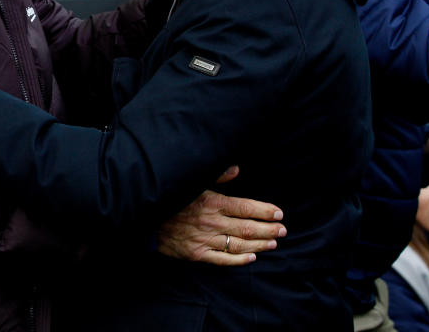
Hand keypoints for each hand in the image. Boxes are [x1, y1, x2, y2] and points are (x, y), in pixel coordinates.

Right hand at [157, 166, 286, 265]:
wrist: (145, 217)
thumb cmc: (172, 198)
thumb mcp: (192, 181)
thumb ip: (216, 176)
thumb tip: (236, 169)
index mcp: (212, 202)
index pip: (246, 208)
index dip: (265, 211)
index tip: (278, 214)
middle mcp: (212, 222)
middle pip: (247, 228)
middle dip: (268, 229)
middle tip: (283, 231)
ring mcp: (205, 239)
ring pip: (239, 245)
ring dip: (259, 244)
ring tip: (273, 243)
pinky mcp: (197, 253)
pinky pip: (222, 259)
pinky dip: (239, 260)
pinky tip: (252, 258)